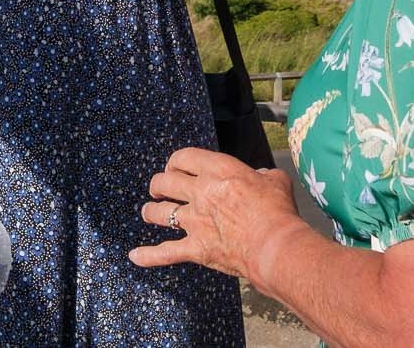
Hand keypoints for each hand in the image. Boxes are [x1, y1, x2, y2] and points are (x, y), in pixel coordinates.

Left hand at [129, 147, 307, 281]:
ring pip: (160, 214)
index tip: (176, 166)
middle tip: (159, 188)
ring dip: (151, 212)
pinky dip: (148, 255)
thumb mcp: (276, 180)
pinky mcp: (195, 248)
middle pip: (165, 182)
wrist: (275, 245)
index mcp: (219, 170)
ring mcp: (194, 221)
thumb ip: (264, 176)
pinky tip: (135, 256)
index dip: (176, 161)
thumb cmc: (279, 212)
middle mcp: (200, 192)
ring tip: (149, 212)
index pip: (184, 157)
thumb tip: (262, 178)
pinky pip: (165, 252)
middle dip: (159, 184)